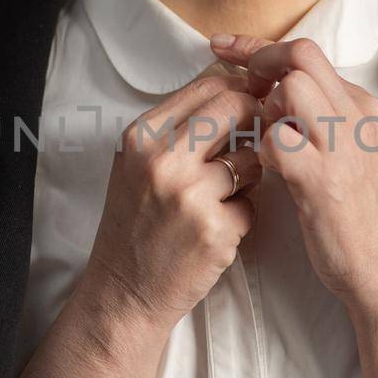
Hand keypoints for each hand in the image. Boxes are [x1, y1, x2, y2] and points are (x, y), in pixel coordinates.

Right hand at [81, 67, 263, 335]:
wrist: (124, 291)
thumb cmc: (135, 225)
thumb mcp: (137, 164)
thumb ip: (177, 128)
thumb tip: (235, 90)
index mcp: (141, 136)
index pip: (207, 85)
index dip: (237, 91)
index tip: (247, 106)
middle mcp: (162, 159)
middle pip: (235, 107)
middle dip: (253, 120)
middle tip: (251, 142)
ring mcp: (190, 194)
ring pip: (252, 158)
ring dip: (248, 176)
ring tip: (218, 199)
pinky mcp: (215, 228)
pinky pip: (252, 204)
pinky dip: (241, 217)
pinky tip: (214, 231)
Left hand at [208, 33, 377, 367]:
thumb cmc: (357, 217)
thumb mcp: (349, 154)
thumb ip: (319, 121)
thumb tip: (269, 94)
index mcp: (363, 107)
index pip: (308, 53)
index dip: (259, 46)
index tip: (224, 46)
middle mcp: (358, 117)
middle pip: (301, 56)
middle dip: (256, 63)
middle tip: (232, 86)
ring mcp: (343, 146)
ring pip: (291, 88)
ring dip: (262, 108)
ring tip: (261, 140)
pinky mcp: (324, 180)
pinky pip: (278, 140)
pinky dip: (259, 149)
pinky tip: (261, 170)